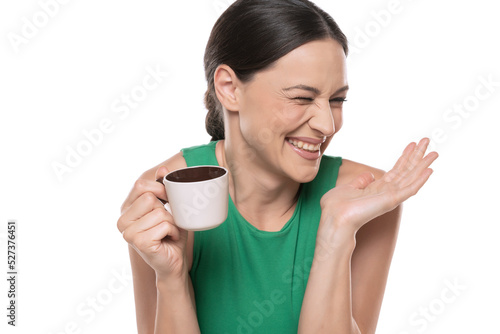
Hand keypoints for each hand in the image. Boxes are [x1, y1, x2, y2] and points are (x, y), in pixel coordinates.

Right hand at [117, 166, 188, 280]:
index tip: (167, 200)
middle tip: (167, 223)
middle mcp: (122, 220)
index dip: (159, 189)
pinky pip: (163, 225)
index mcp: (126, 208)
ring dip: (172, 222)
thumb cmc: (171, 233)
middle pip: (150, 198)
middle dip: (167, 209)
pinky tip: (168, 239)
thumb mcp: (169, 207)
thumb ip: (163, 188)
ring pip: (159, 212)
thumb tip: (162, 169)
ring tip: (168, 232)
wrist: (174, 261)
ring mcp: (128, 232)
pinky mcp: (138, 242)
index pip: (140, 185)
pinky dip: (173, 231)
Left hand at [320, 138, 437, 233]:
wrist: (335, 217)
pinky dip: (420, 179)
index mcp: (377, 189)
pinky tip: (429, 170)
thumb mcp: (349, 188)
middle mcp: (387, 192)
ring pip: (412, 177)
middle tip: (427, 141)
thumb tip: (369, 175)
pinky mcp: (392, 200)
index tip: (412, 144)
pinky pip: (410, 189)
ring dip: (423, 164)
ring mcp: (391, 197)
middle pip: (406, 171)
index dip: (405, 157)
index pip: (396, 171)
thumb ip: (361, 182)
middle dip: (417, 156)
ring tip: (434, 152)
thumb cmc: (337, 206)